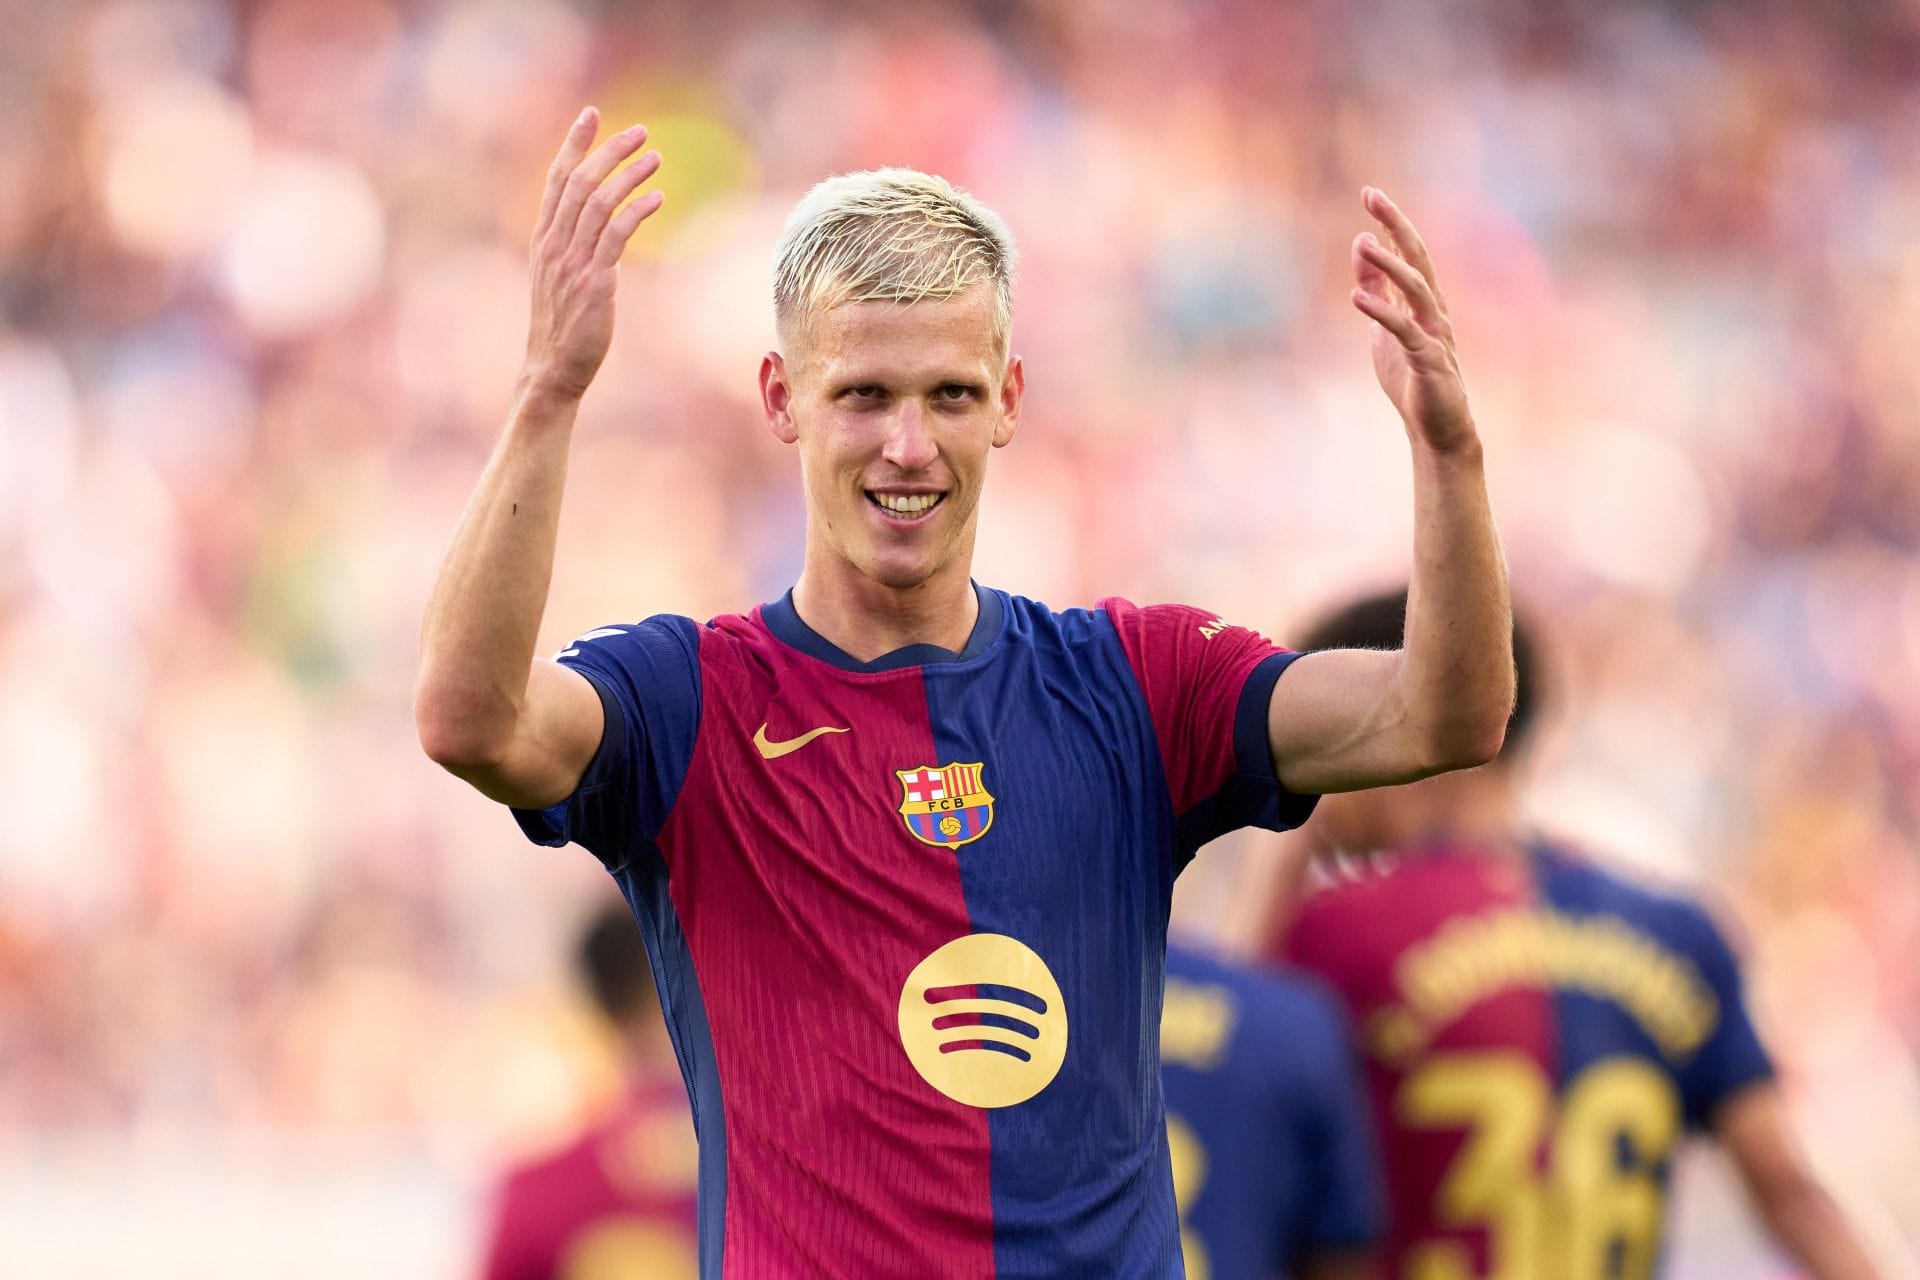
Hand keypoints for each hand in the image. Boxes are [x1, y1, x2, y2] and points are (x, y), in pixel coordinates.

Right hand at [521, 107, 663, 401]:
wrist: (552, 370)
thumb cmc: (562, 329)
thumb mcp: (560, 280)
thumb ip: (573, 249)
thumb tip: (601, 230)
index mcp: (543, 240)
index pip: (556, 180)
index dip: (573, 145)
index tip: (590, 115)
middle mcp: (553, 245)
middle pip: (579, 182)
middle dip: (608, 150)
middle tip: (638, 131)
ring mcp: (572, 262)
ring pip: (598, 202)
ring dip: (628, 175)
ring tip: (655, 157)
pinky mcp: (594, 282)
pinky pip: (615, 236)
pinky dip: (636, 211)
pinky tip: (657, 198)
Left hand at [1350, 188, 1475, 455]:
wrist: (1437, 430)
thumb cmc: (1413, 381)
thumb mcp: (1385, 331)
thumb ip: (1376, 292)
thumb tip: (1361, 249)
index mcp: (1424, 303)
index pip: (1409, 253)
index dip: (1391, 222)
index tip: (1370, 193)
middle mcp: (1433, 310)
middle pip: (1417, 258)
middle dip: (1395, 225)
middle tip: (1372, 195)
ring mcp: (1434, 333)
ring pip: (1415, 288)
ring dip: (1388, 264)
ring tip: (1362, 241)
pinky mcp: (1428, 359)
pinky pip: (1404, 330)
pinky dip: (1380, 312)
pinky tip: (1356, 297)